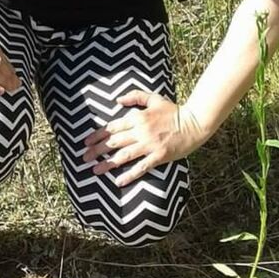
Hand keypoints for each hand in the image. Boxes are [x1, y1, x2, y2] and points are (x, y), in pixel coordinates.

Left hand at [82, 90, 205, 187]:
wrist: (194, 123)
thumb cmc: (173, 110)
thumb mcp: (153, 98)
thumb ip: (134, 96)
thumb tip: (117, 100)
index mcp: (138, 117)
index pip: (112, 127)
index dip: (98, 135)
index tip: (86, 142)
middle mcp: (141, 131)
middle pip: (114, 142)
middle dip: (97, 150)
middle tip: (84, 158)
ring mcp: (150, 145)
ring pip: (124, 155)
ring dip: (108, 163)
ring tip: (95, 170)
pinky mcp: (159, 156)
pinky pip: (141, 167)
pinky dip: (129, 175)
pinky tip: (118, 181)